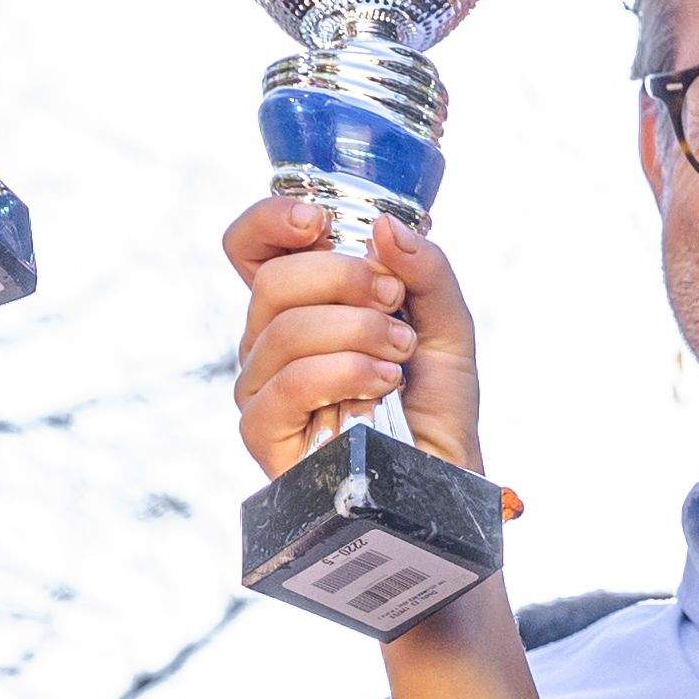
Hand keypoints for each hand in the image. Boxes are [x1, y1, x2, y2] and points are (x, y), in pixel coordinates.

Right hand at [226, 194, 481, 477]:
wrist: (443, 475)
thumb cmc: (436, 404)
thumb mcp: (446, 324)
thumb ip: (425, 270)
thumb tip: (383, 225)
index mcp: (301, 304)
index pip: (252, 247)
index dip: (271, 222)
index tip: (320, 222)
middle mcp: (270, 340)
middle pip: (274, 281)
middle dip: (344, 279)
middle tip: (394, 302)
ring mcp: (262, 386)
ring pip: (286, 329)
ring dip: (357, 331)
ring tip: (400, 353)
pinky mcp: (264, 431)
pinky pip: (288, 383)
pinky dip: (344, 372)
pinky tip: (381, 383)